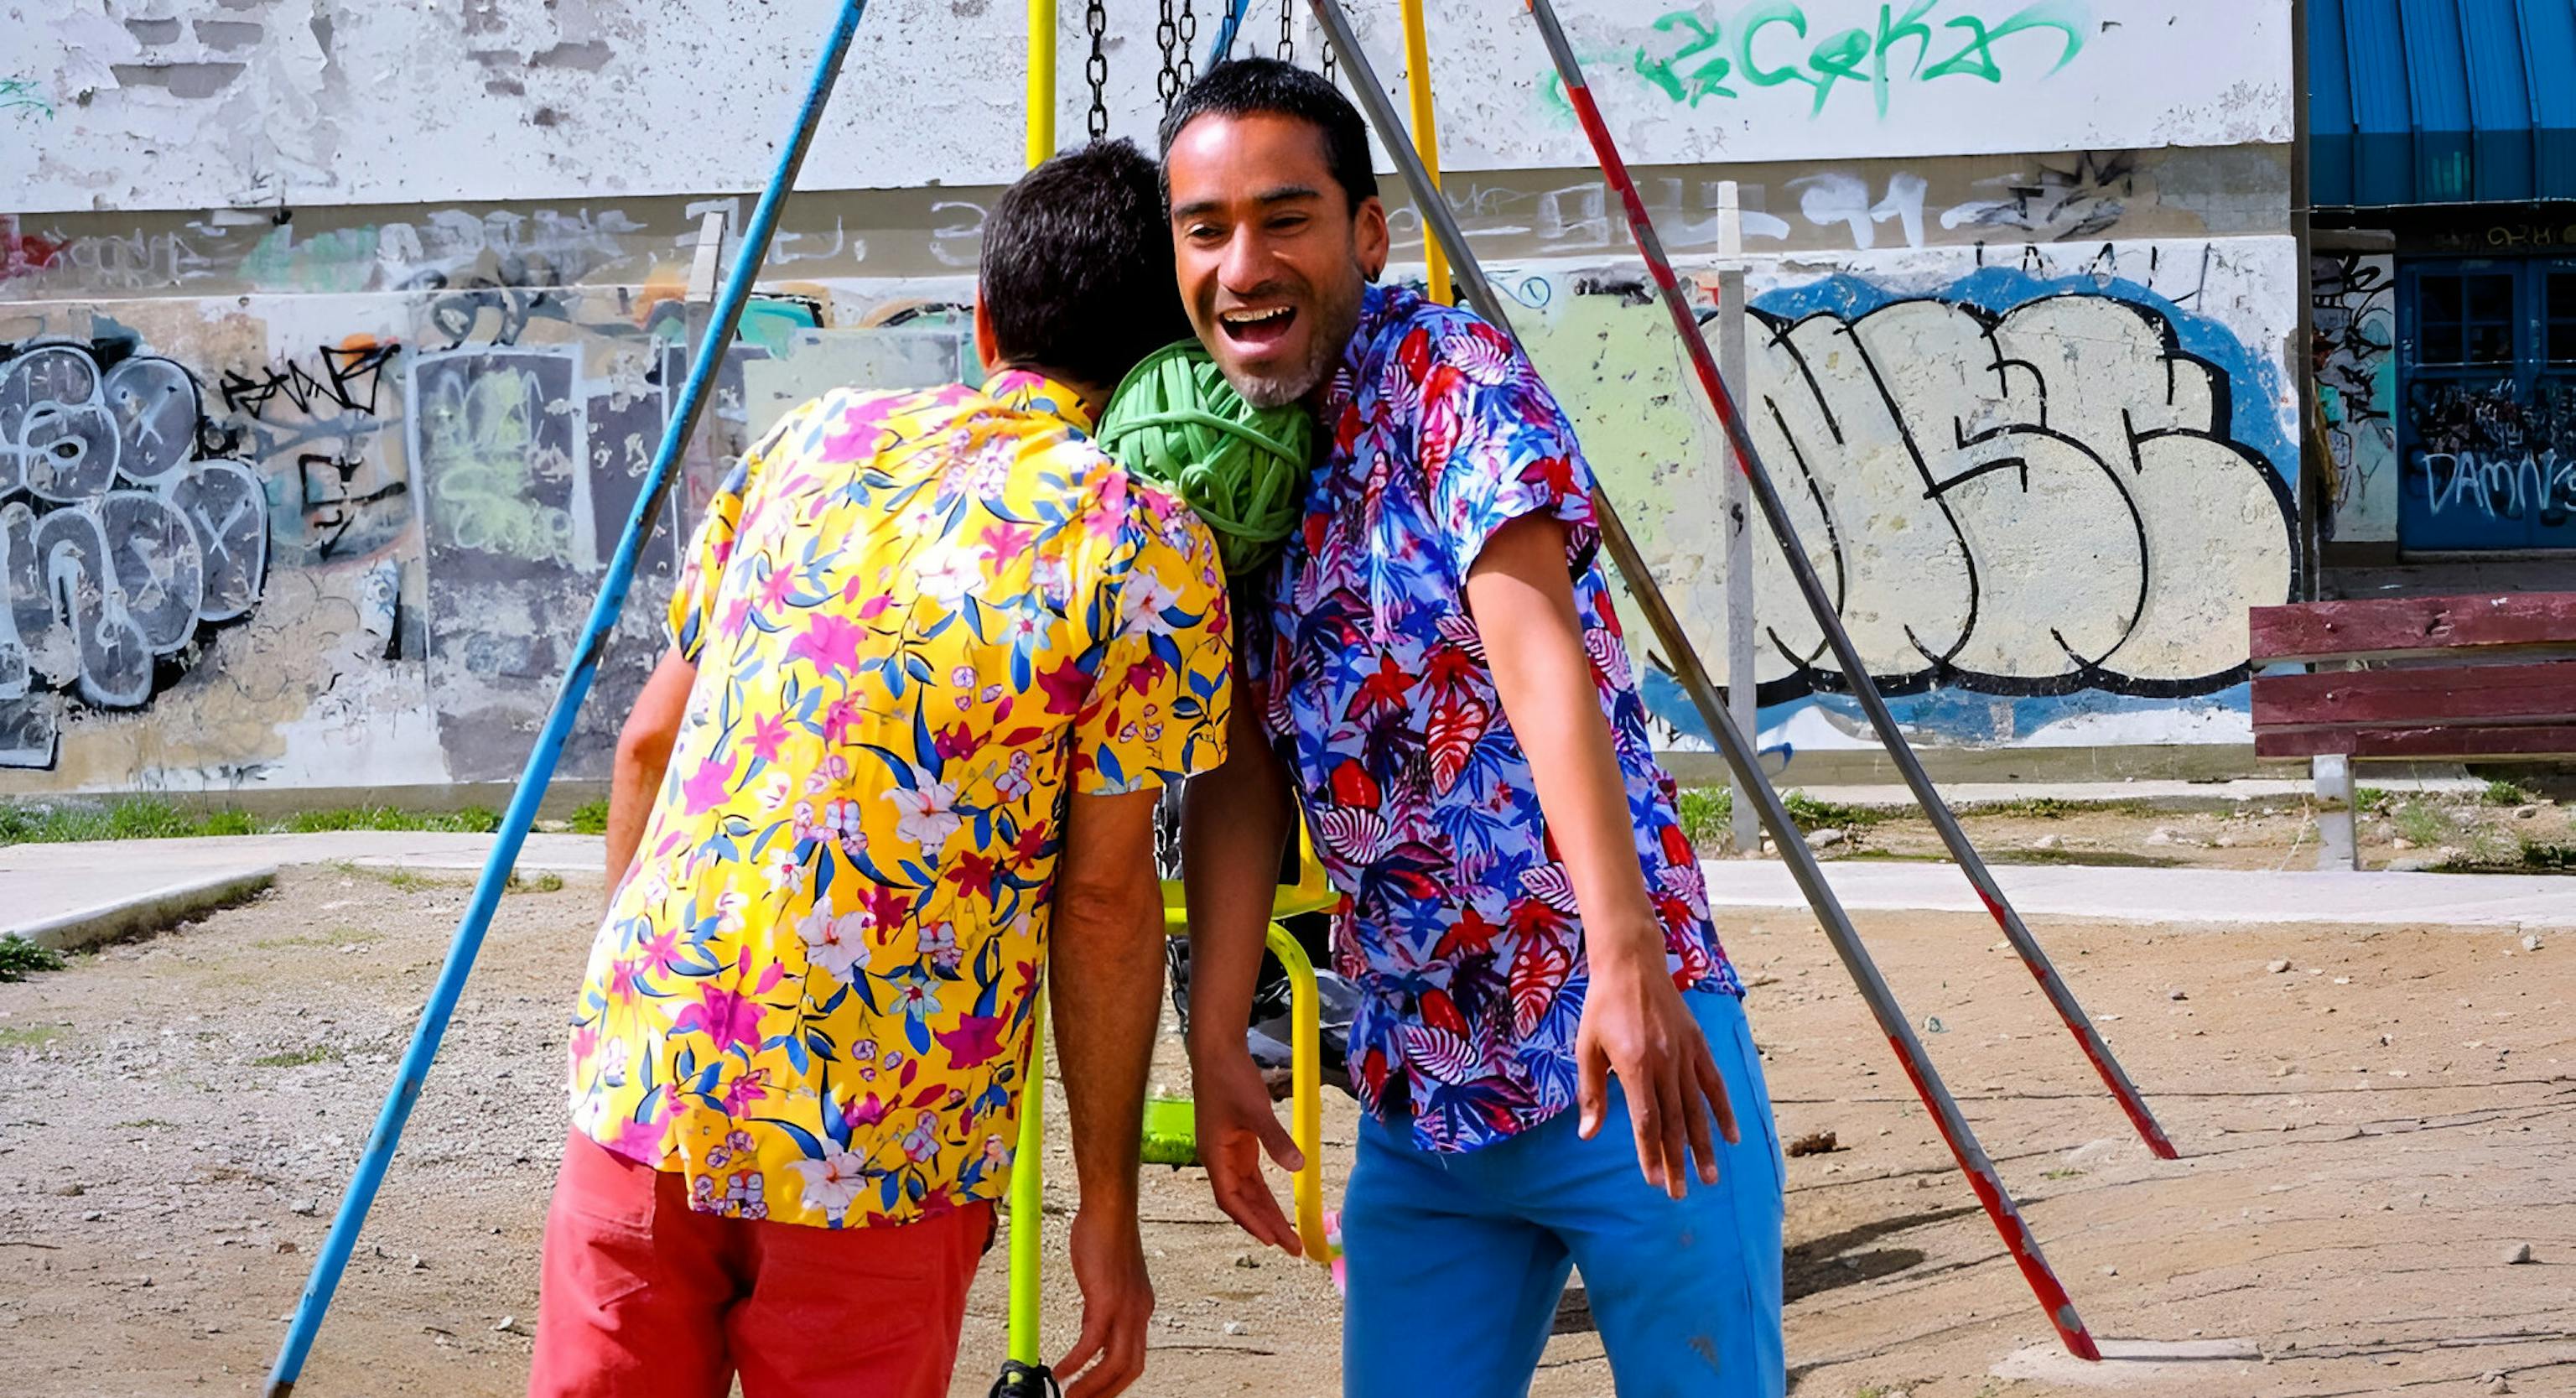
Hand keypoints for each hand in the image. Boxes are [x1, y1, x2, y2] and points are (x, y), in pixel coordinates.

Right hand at [1057, 1206, 1152, 1397]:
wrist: (1108, 1210)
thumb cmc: (1105, 1236)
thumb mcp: (1107, 1281)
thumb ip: (1101, 1307)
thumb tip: (1089, 1330)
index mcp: (1140, 1309)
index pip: (1134, 1358)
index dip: (1115, 1381)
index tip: (1095, 1392)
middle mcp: (1139, 1313)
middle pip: (1130, 1369)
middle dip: (1106, 1392)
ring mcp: (1125, 1308)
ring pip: (1115, 1364)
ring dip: (1092, 1387)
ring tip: (1070, 1397)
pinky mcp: (1106, 1301)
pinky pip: (1091, 1344)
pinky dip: (1076, 1363)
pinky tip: (1060, 1372)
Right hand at [1189, 1042, 1305, 1252]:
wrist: (1217, 1052)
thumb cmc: (1230, 1079)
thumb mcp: (1256, 1110)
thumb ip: (1276, 1139)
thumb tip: (1298, 1166)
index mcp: (1214, 1156)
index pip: (1231, 1200)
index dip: (1251, 1221)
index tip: (1272, 1240)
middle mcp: (1218, 1159)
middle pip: (1241, 1202)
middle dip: (1265, 1224)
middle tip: (1292, 1247)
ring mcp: (1226, 1151)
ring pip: (1247, 1191)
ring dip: (1266, 1211)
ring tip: (1288, 1235)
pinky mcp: (1237, 1141)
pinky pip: (1251, 1176)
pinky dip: (1262, 1192)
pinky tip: (1276, 1205)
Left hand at [1577, 947, 1738, 1198]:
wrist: (1631, 963)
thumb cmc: (1602, 1006)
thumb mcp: (1586, 1048)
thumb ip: (1591, 1093)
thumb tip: (1588, 1134)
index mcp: (1635, 1065)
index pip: (1646, 1121)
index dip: (1650, 1154)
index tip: (1652, 1180)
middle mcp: (1665, 1063)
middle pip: (1673, 1122)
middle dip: (1677, 1161)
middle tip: (1680, 1193)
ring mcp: (1686, 1054)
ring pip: (1697, 1109)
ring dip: (1703, 1146)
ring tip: (1711, 1177)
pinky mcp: (1698, 1044)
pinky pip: (1714, 1083)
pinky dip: (1724, 1111)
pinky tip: (1731, 1136)